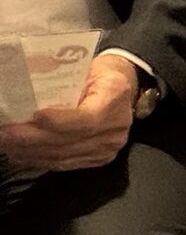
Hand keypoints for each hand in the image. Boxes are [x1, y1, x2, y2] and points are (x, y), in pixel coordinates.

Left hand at [0, 53, 137, 172]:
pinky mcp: (98, 160)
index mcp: (115, 99)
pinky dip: (39, 160)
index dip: (57, 122)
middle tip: (6, 133)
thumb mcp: (89, 69)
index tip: (32, 117)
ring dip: (30, 153)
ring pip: (62, 157)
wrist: (124, 87)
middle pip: (68, 142)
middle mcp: (115, 129)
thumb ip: (66, 85)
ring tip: (7, 144)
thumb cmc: (101, 73)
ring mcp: (107, 149)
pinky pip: (63, 164)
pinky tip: (21, 154)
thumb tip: (28, 95)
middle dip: (32, 140)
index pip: (85, 120)